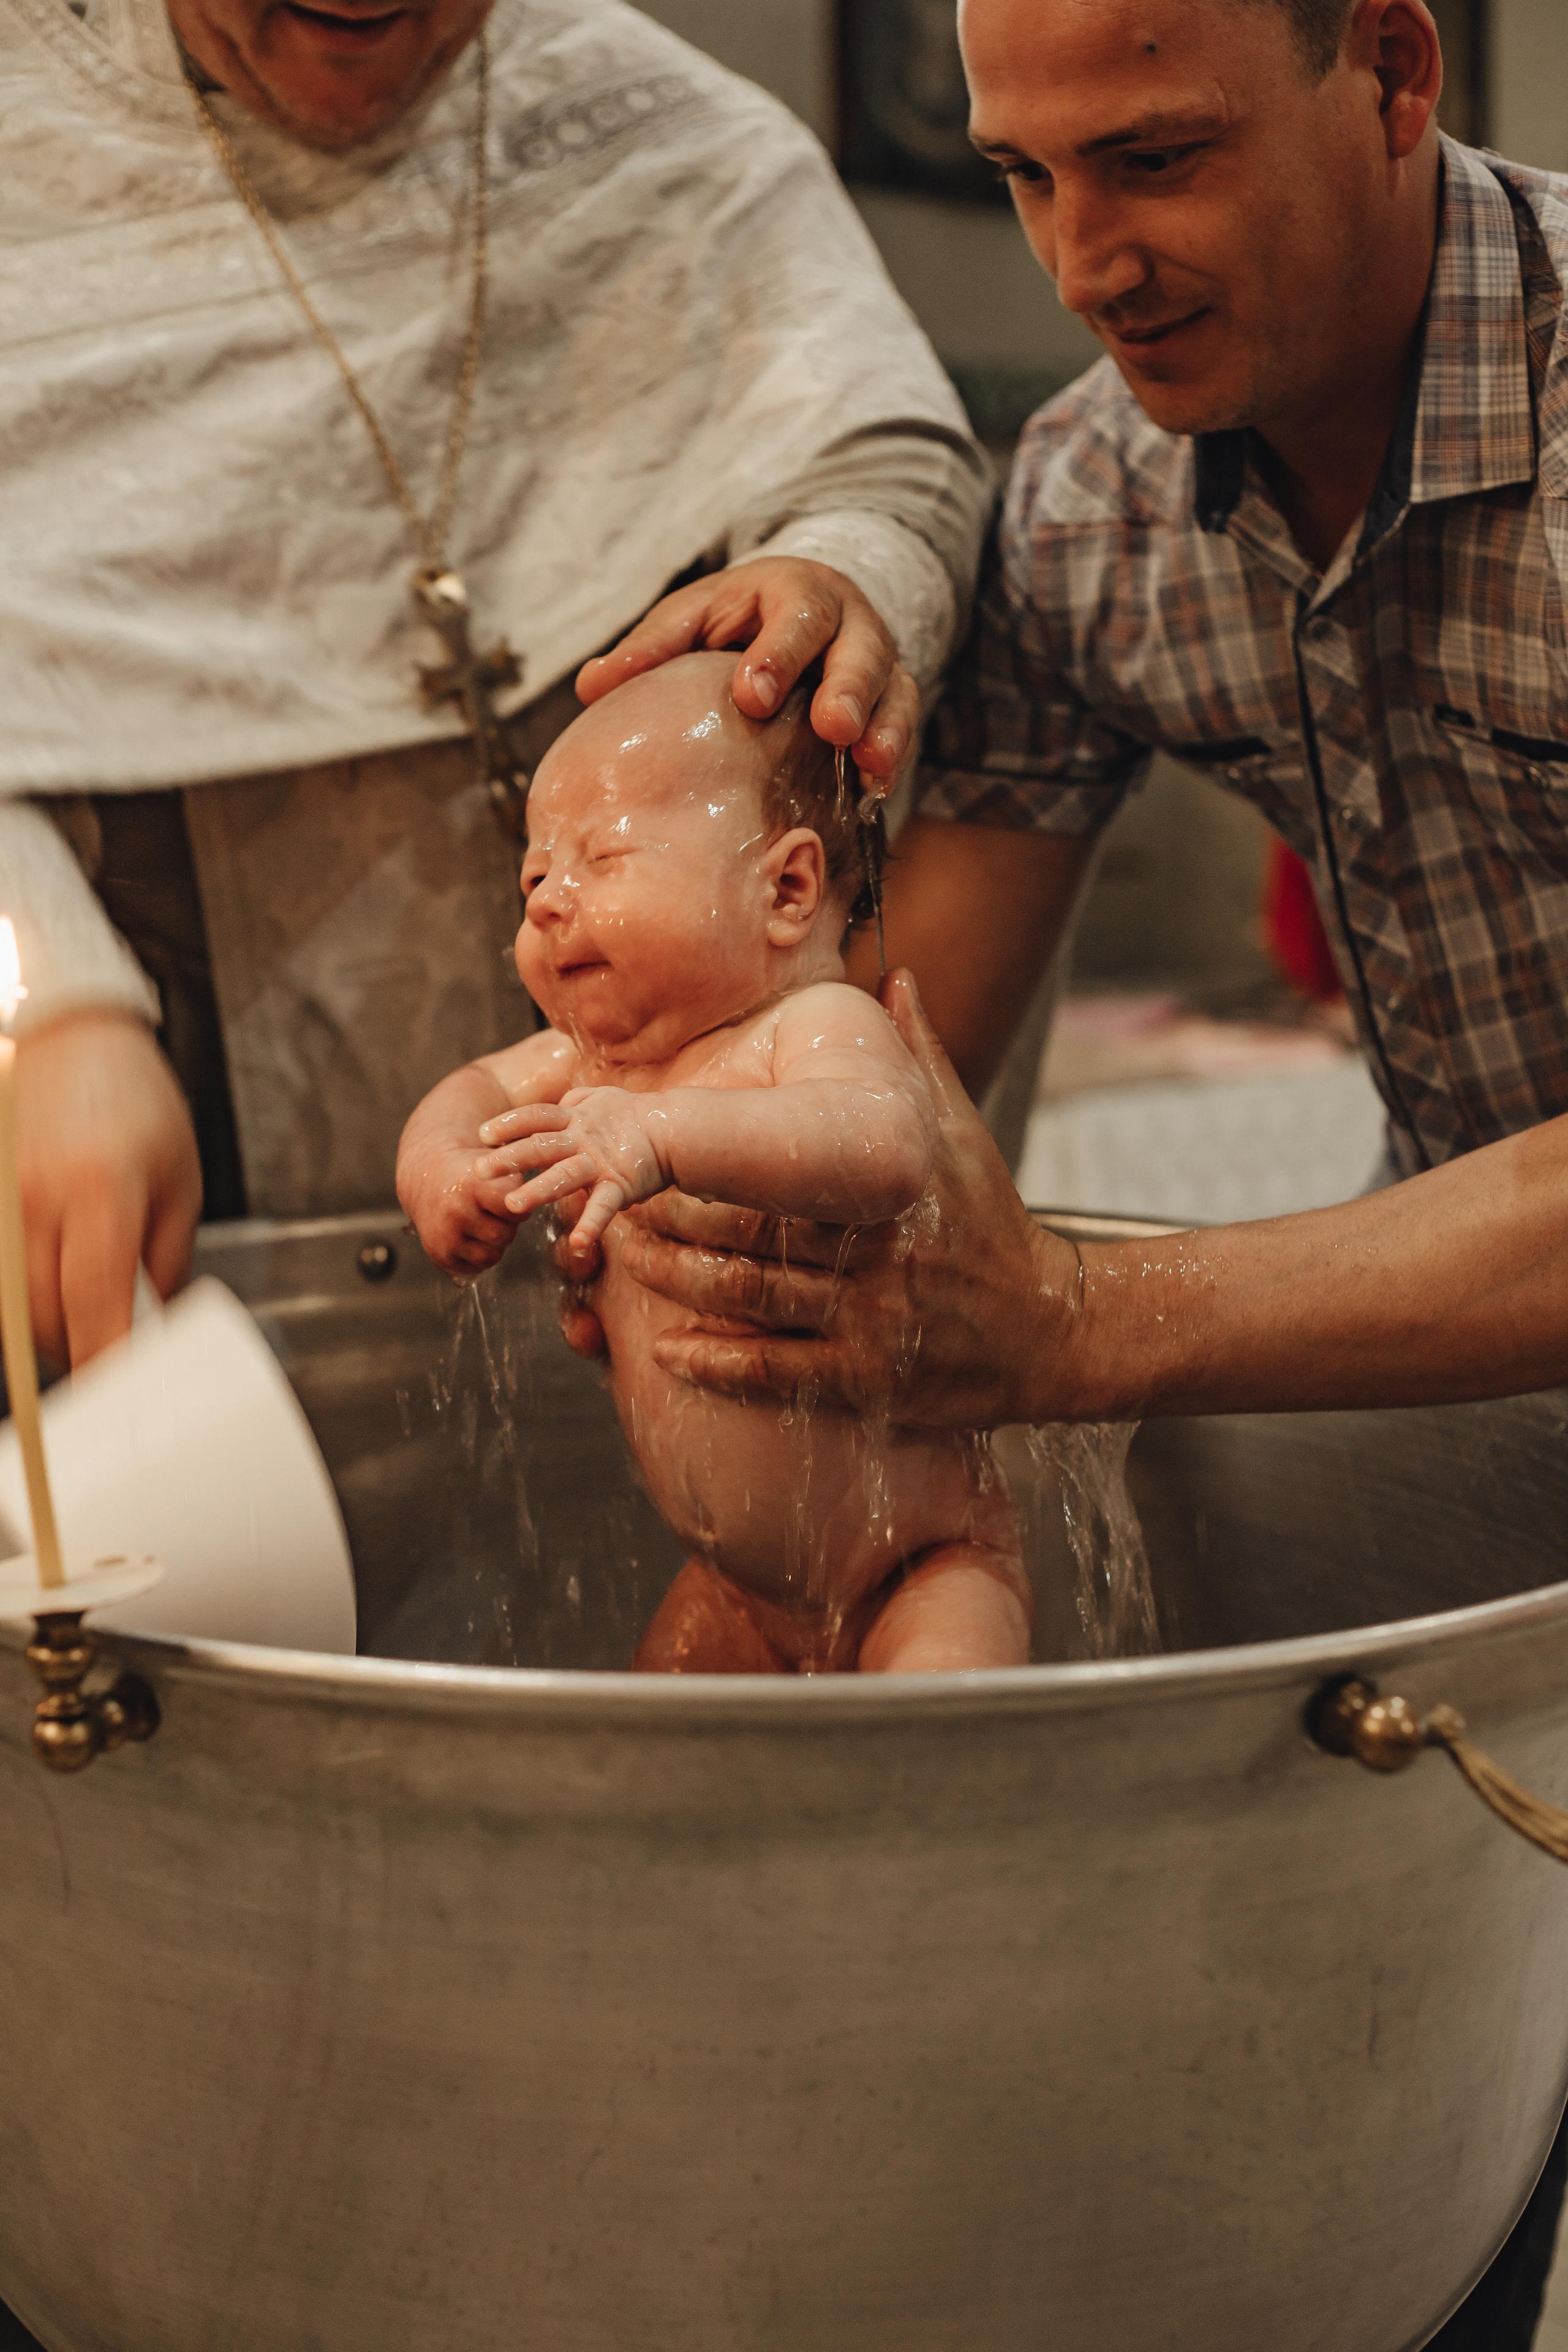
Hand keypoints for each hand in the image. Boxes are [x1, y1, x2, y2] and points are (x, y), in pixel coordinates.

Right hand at [18, 1012, 201, 1366]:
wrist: (73, 1035)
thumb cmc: (133, 1099)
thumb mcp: (179, 1181)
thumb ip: (165, 1261)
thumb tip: (155, 1326)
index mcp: (102, 1191)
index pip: (96, 1306)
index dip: (108, 1361)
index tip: (125, 1390)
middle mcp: (37, 1198)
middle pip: (45, 1317)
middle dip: (81, 1350)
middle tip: (113, 1351)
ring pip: (10, 1307)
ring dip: (45, 1330)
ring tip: (82, 1314)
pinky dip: (18, 1301)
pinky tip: (46, 1289)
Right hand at [395, 1129, 521, 1276]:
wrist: (427, 1175)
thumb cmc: (472, 1171)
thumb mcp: (497, 1164)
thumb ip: (522, 1186)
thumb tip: (545, 1205)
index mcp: (473, 1186)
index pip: (516, 1211)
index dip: (517, 1204)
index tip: (506, 1196)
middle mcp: (456, 1213)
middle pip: (505, 1236)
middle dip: (505, 1225)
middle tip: (490, 1209)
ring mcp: (445, 1237)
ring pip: (492, 1256)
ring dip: (493, 1243)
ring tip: (480, 1221)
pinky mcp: (439, 1255)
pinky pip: (475, 1267)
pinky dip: (477, 1255)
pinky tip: (468, 1234)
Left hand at [479, 1088, 670, 1260]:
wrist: (676, 1128)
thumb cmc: (639, 1114)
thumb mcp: (604, 1098)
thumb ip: (579, 1099)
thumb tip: (563, 1099)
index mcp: (576, 1118)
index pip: (536, 1117)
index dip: (509, 1124)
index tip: (483, 1134)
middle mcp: (583, 1139)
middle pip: (540, 1146)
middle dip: (508, 1158)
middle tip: (478, 1171)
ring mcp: (600, 1163)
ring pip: (563, 1176)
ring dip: (537, 1191)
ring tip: (512, 1206)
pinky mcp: (620, 1185)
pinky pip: (603, 1207)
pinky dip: (591, 1226)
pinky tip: (578, 1245)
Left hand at [575, 557, 919, 782]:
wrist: (802, 608)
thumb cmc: (737, 619)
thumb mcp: (693, 618)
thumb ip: (651, 650)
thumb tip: (591, 686)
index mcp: (794, 592)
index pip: (797, 614)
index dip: (779, 654)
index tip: (753, 695)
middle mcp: (848, 622)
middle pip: (861, 650)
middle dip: (849, 689)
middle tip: (832, 727)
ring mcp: (878, 662)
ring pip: (895, 690)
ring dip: (884, 727)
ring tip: (870, 763)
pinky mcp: (892, 700)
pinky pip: (904, 727)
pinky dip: (893, 759)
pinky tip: (876, 791)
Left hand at [609, 972, 1085, 1429]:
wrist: (1052, 1331)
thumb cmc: (994, 1225)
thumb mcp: (965, 1136)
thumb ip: (923, 1058)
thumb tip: (898, 978)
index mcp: (884, 1187)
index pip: (776, 1169)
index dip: (705, 1163)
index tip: (657, 1146)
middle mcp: (874, 1252)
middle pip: (747, 1233)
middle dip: (672, 1222)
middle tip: (618, 1206)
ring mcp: (870, 1320)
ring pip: (749, 1298)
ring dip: (677, 1283)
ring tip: (626, 1260)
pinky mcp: (868, 1379)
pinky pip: (775, 1372)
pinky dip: (716, 1362)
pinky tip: (669, 1351)